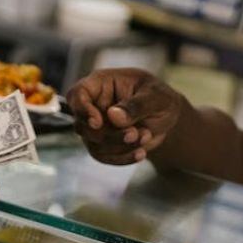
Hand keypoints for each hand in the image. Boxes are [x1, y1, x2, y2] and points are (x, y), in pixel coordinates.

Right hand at [67, 68, 185, 164]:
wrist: (165, 118)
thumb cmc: (159, 99)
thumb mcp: (156, 97)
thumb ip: (136, 105)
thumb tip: (113, 115)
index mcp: (101, 84)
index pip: (77, 94)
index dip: (82, 109)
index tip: (98, 122)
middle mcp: (92, 105)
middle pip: (82, 126)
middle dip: (109, 135)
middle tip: (135, 133)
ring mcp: (94, 127)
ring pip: (93, 144)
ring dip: (120, 146)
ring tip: (145, 136)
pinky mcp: (100, 144)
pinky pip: (103, 156)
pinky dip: (123, 158)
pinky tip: (141, 152)